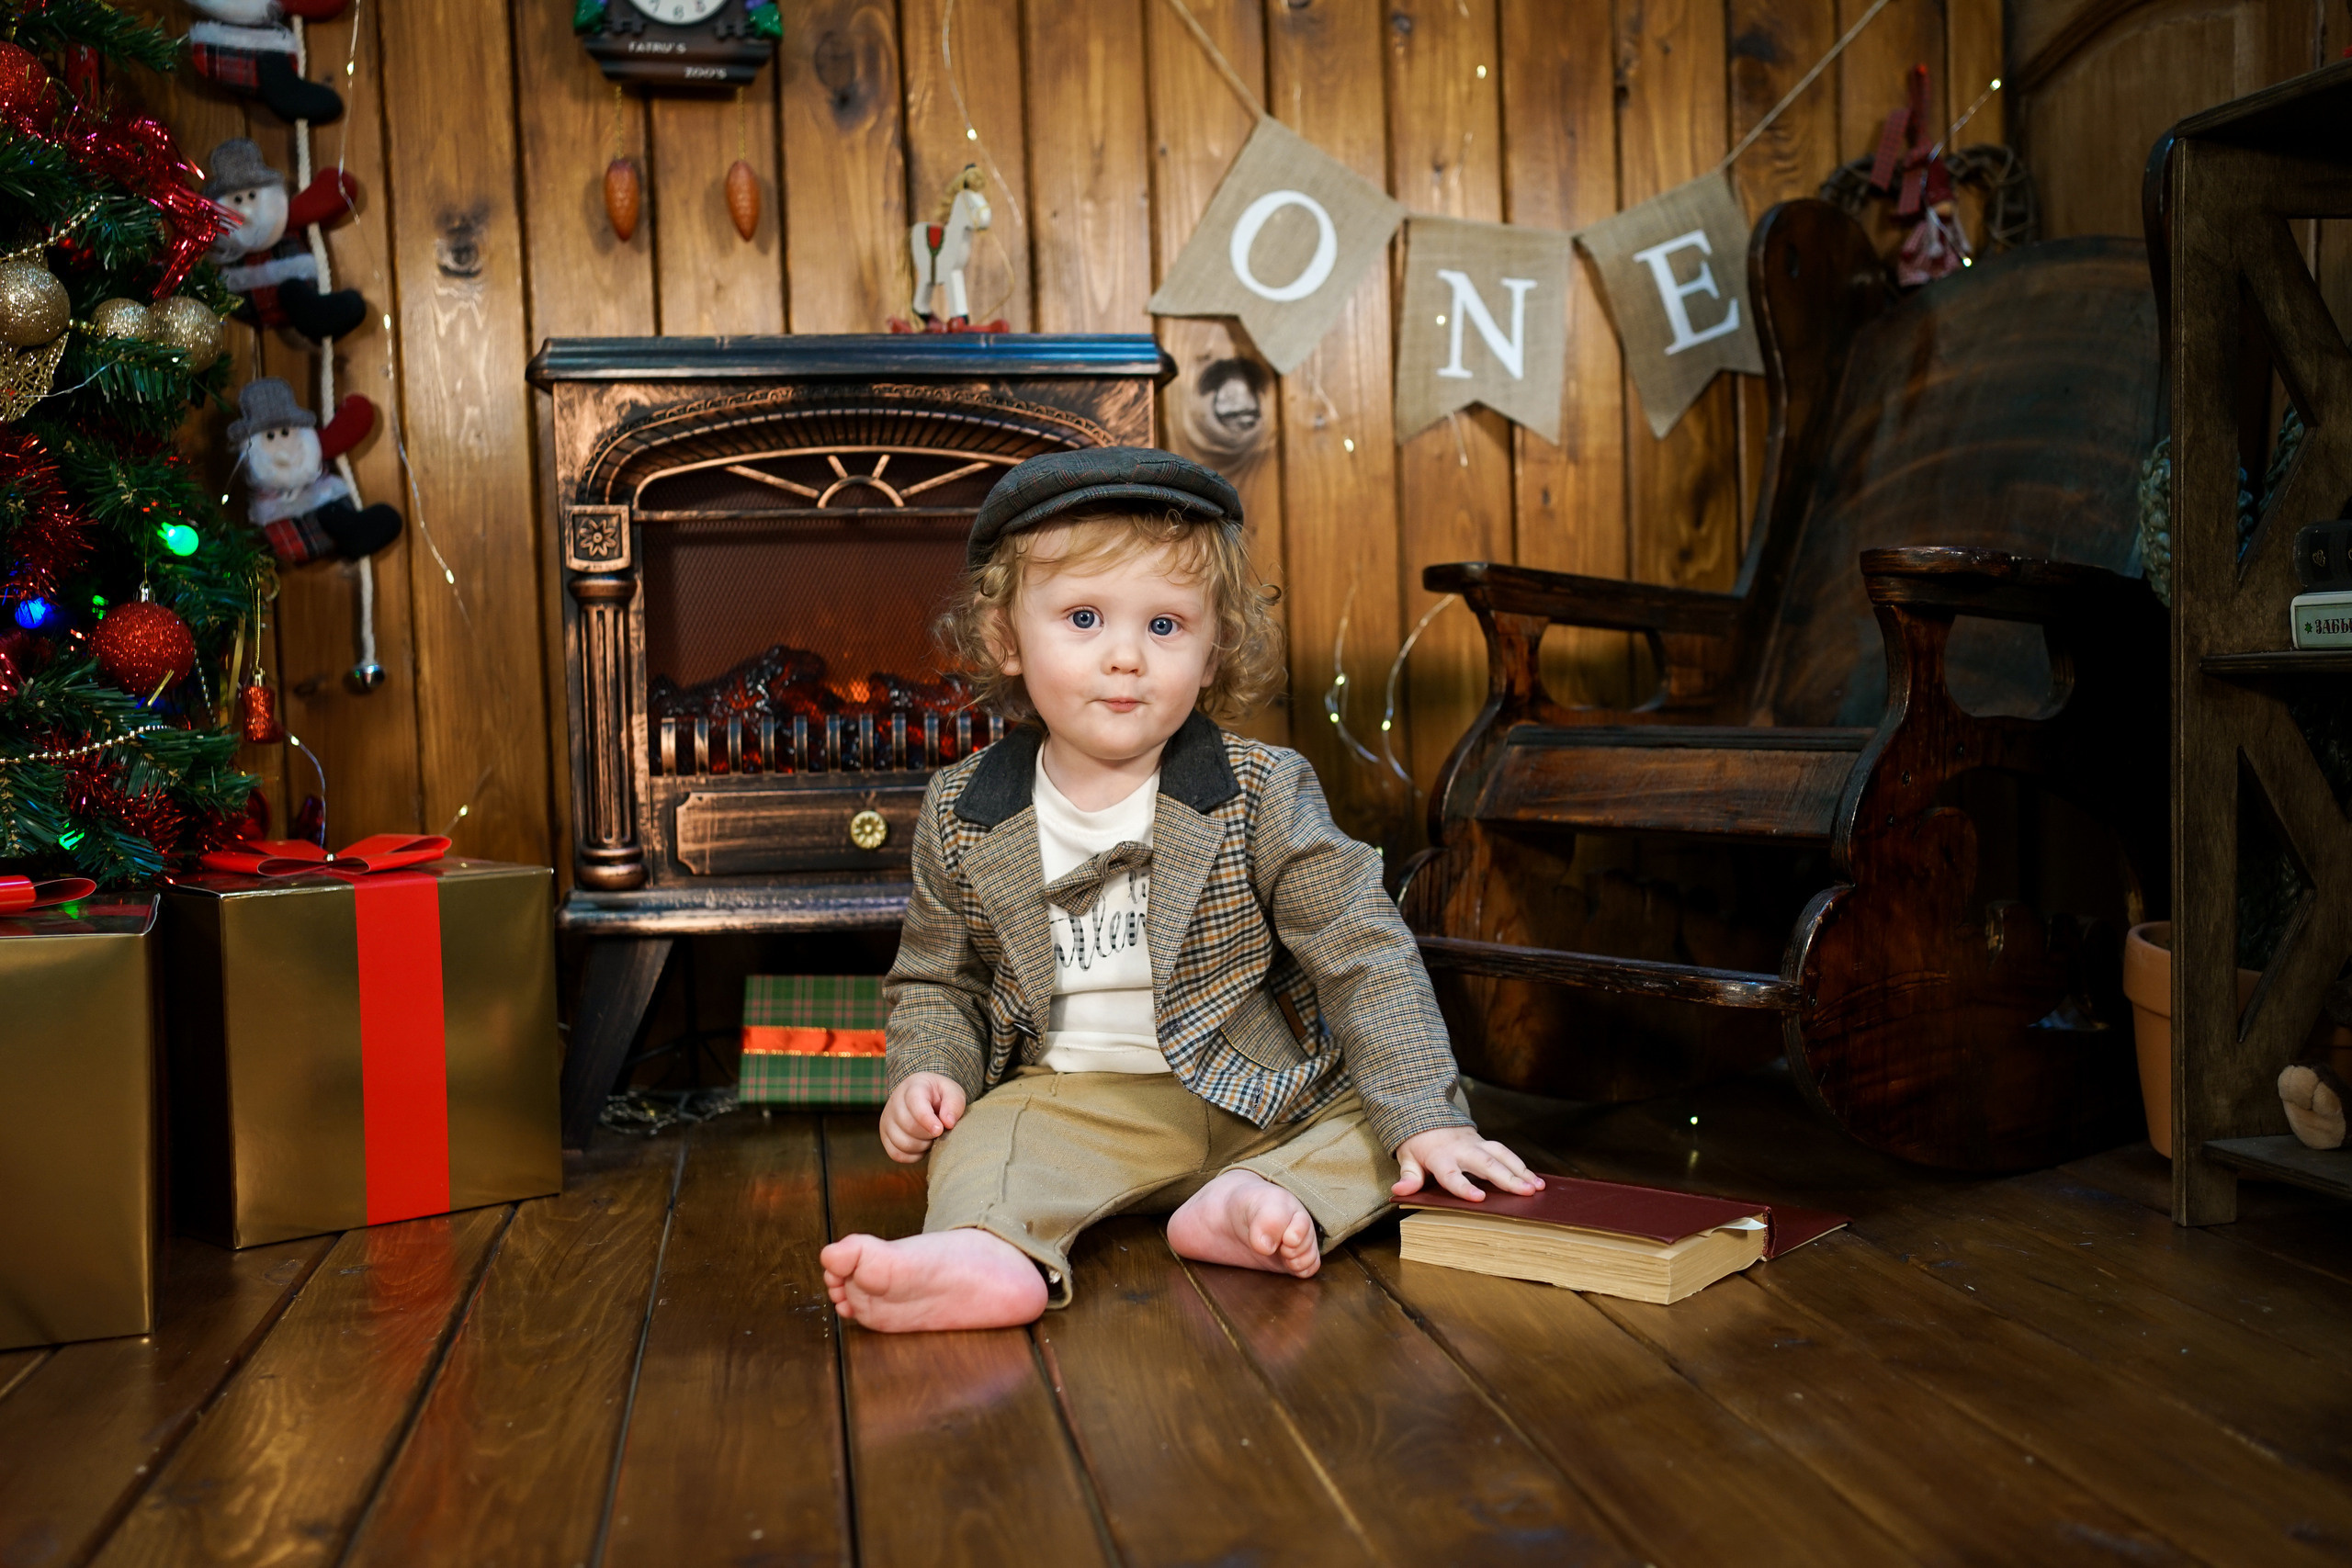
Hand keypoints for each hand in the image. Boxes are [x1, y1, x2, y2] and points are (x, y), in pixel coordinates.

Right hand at [879, 1071, 967, 1163]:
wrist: (923, 1095)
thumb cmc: (940, 1095)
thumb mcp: (953, 1092)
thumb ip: (954, 1104)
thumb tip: (948, 1123)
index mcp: (913, 1087)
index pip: (915, 1104)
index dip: (927, 1120)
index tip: (940, 1129)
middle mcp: (894, 1102)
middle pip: (909, 1126)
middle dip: (929, 1134)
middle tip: (939, 1131)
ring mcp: (887, 1119)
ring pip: (902, 1143)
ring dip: (922, 1146)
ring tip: (931, 1138)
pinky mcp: (885, 1136)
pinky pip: (897, 1154)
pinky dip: (913, 1156)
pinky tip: (922, 1146)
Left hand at [1393, 1127, 1543, 1200]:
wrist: (1427, 1115)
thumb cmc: (1418, 1143)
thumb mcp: (1407, 1159)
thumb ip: (1408, 1177)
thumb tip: (1399, 1192)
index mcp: (1440, 1157)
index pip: (1452, 1174)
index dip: (1464, 1187)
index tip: (1479, 1198)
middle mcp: (1462, 1149)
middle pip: (1486, 1163)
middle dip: (1507, 1178)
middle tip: (1526, 1192)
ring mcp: (1476, 1144)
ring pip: (1501, 1155)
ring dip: (1521, 1170)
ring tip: (1537, 1187)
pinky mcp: (1486, 1143)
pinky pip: (1506, 1153)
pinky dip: (1522, 1166)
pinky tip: (1536, 1179)